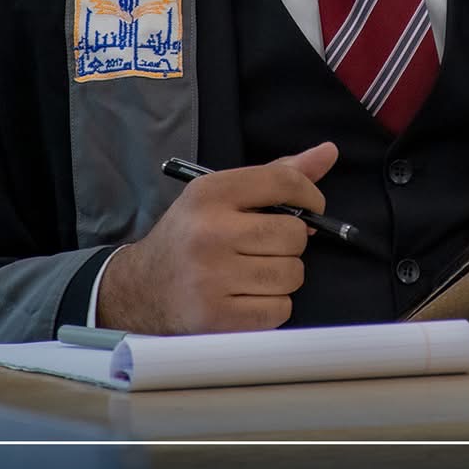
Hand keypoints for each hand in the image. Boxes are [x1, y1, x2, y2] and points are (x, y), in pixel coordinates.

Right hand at [95, 142, 338, 333]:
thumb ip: (276, 175)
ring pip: (292, 274)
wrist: (139, 289)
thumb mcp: (221, 197)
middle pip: (294, 233)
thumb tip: (329, 152)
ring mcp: (211, 277)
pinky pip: (280, 309)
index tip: (310, 208)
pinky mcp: (217, 317)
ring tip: (254, 273)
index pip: (284, 182)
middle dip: (290, 242)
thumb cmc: (190, 237)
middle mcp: (210, 232)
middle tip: (266, 247)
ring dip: (283, 276)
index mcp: (210, 193)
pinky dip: (272, 306)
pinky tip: (246, 298)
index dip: (311, 196)